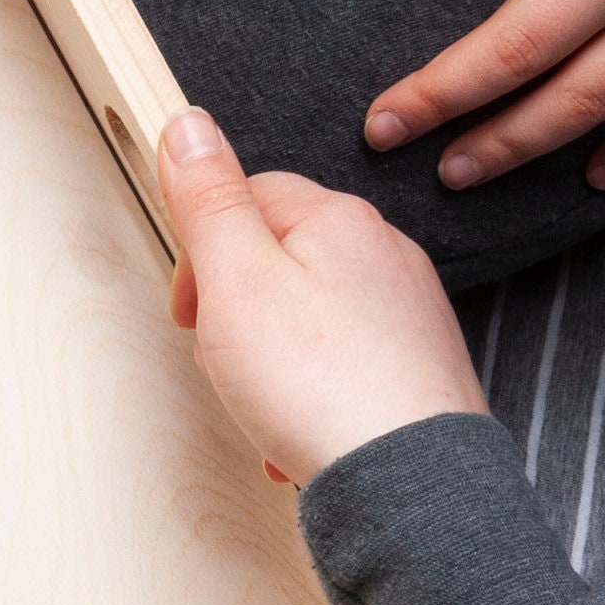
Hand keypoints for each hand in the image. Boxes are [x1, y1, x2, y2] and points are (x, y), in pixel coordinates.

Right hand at [159, 107, 486, 483]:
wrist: (405, 479)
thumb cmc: (321, 385)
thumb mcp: (236, 278)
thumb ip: (208, 199)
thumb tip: (187, 124)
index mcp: (340, 219)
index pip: (251, 195)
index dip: (202, 252)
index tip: (189, 309)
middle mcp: (386, 254)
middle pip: (281, 258)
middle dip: (236, 311)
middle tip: (222, 362)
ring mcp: (407, 313)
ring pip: (310, 317)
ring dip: (269, 362)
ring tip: (263, 407)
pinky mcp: (417, 367)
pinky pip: (343, 366)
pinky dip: (309, 396)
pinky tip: (296, 435)